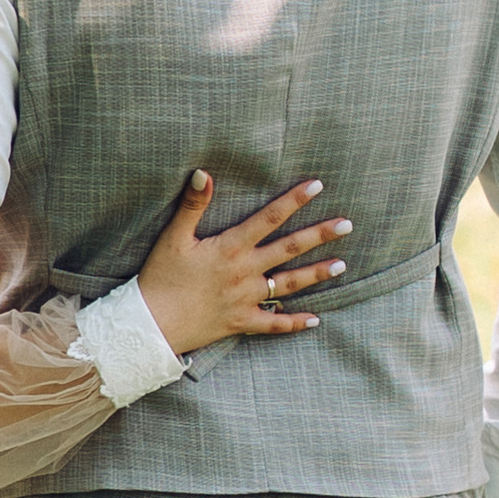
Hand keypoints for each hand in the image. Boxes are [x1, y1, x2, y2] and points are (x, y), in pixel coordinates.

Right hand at [138, 170, 350, 353]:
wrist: (151, 323)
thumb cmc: (160, 277)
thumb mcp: (174, 237)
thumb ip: (193, 205)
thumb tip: (204, 172)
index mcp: (231, 247)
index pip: (269, 218)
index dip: (294, 200)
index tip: (317, 186)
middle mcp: (245, 272)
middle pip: (290, 249)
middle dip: (320, 235)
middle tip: (347, 225)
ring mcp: (247, 299)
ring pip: (290, 284)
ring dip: (317, 274)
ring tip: (341, 265)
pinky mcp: (242, 322)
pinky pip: (275, 324)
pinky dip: (295, 323)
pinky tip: (316, 319)